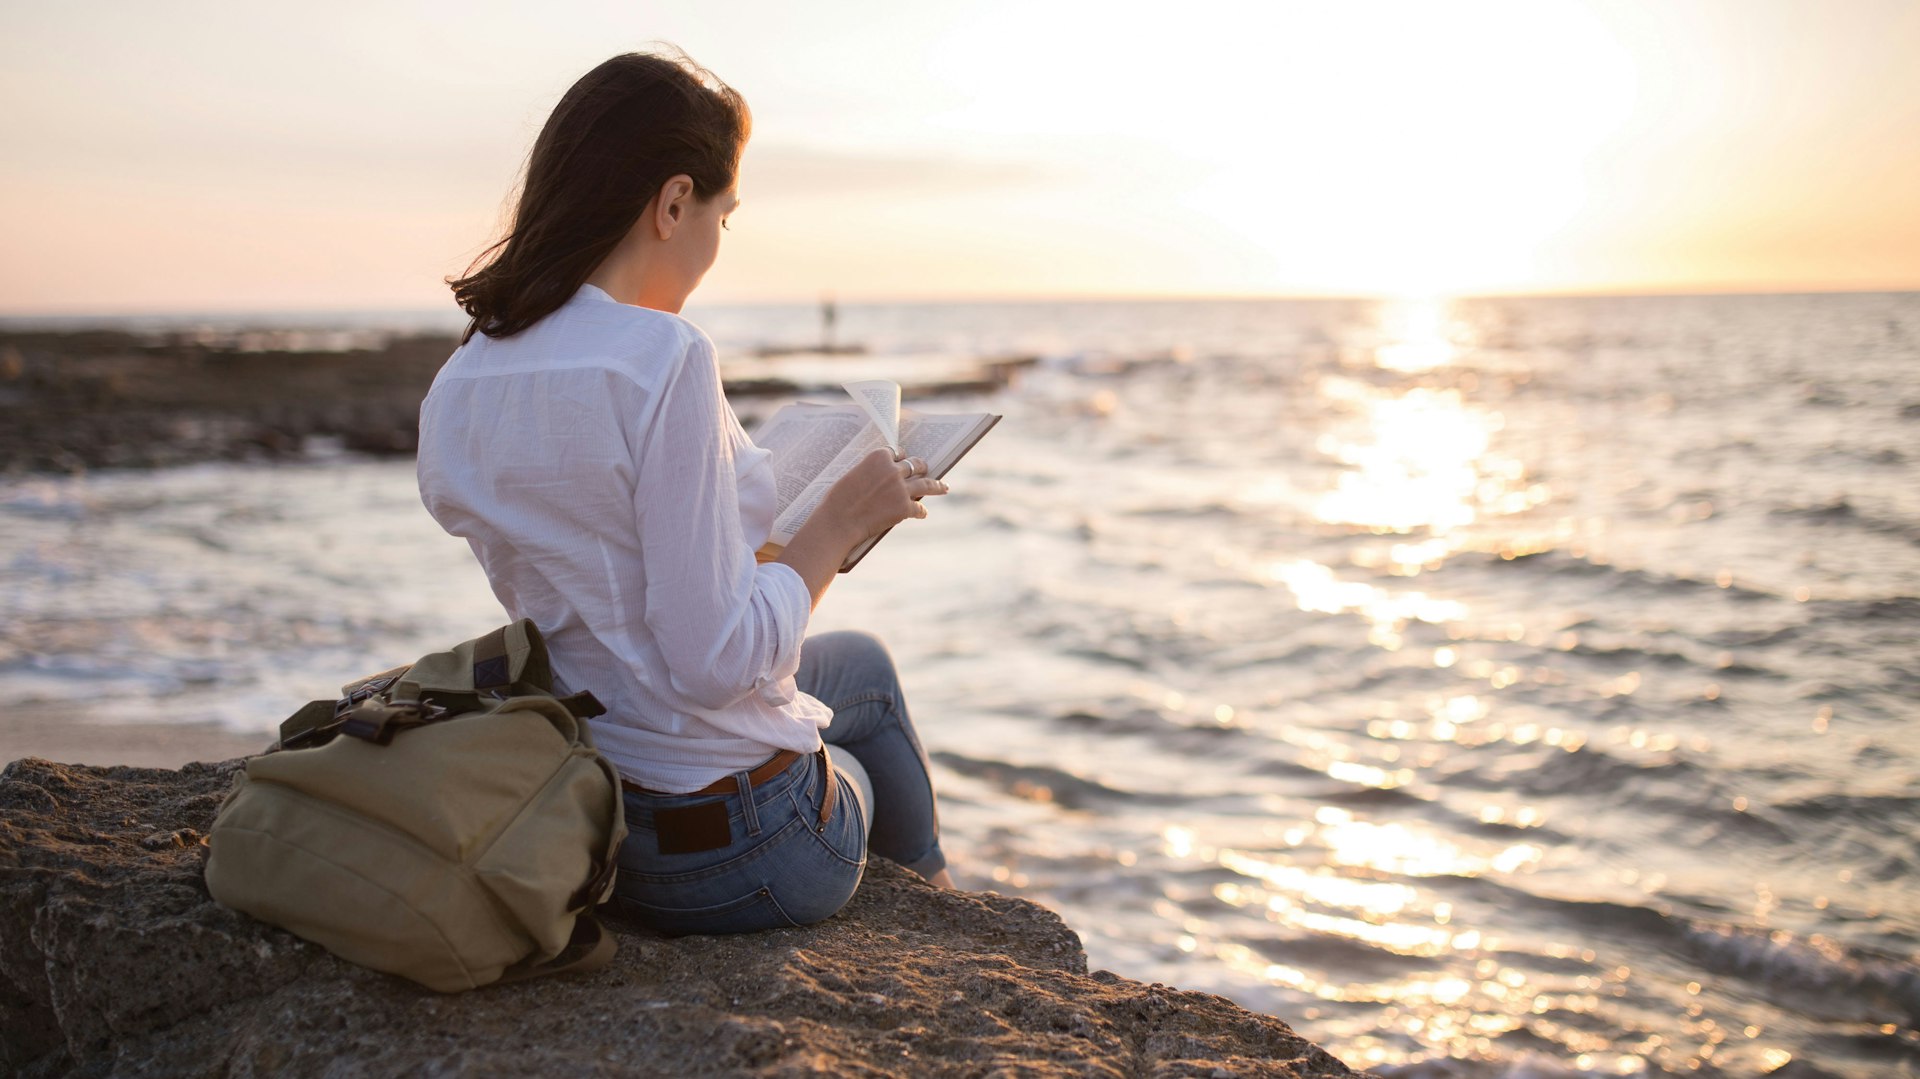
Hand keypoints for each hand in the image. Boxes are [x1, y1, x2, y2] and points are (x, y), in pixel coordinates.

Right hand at [816, 448, 948, 544]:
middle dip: (921, 467)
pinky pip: (919, 508)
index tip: (903, 459)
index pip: (897, 452)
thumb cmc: (838, 500)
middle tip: (926, 469)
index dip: (901, 457)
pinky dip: (921, 511)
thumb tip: (878, 478)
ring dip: (936, 486)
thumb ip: (870, 473)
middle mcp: (893, 470)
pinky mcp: (904, 508)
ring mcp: (901, 489)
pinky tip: (922, 513)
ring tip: (943, 487)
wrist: (838, 521)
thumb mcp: (852, 476)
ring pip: (926, 484)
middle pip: (915, 464)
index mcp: (878, 457)